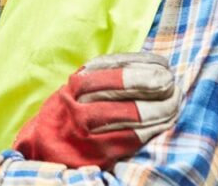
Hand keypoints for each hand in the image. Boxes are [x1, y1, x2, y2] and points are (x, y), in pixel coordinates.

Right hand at [12, 53, 179, 168]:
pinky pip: (130, 138)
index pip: (114, 66)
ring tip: (173, 103)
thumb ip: (104, 77)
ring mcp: (85, 130)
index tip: (163, 65)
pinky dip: (151, 129)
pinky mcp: (95, 152)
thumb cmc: (69, 112)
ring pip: (130, 114)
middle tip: (172, 84)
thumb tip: (149, 67)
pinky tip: (163, 123)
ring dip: (158, 108)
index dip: (143, 64)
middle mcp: (77, 104)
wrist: (43, 146)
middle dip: (154, 84)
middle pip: (123, 89)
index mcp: (76, 84)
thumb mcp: (78, 89)